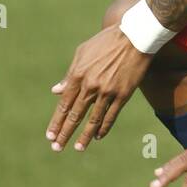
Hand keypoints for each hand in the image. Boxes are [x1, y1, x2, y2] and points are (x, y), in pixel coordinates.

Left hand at [47, 26, 150, 151]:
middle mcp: (91, 86)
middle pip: (76, 115)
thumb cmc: (106, 42)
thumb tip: (56, 91)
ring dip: (84, 136)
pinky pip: (111, 115)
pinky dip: (104, 127)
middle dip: (65, 133)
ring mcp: (108, 92)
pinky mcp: (123, 94)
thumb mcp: (82, 53)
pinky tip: (98, 136)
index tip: (50, 135)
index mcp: (78, 75)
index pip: (64, 105)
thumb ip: (69, 74)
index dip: (57, 122)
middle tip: (57, 147)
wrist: (135, 37)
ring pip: (93, 119)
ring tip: (78, 148)